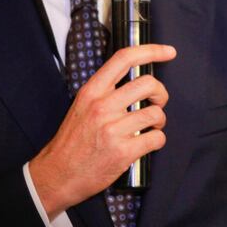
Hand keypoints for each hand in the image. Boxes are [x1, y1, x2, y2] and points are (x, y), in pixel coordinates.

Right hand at [29, 44, 175, 217]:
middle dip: (161, 93)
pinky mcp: (122, 152)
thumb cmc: (72, 141)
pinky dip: (157, 140)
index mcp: (92, 91)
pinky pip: (156, 138)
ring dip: (159, 120)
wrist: (57, 175)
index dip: (151, 51)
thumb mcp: (82, 106)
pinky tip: (147, 142)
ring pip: (155, 113)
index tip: (169, 52)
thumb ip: (106, 92)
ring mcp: (112, 129)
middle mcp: (102, 106)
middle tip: (157, 103)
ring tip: (151, 127)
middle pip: (148, 84)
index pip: (124, 59)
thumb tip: (136, 83)